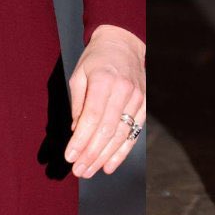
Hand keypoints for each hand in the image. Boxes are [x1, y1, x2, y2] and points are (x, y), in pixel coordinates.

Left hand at [65, 24, 145, 177]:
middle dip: (91, 154)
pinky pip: (133, 133)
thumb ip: (78, 103)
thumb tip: (76, 132)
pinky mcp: (144, 105)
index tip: (70, 156)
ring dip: (104, 157)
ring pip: (120, 135)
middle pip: (106, 130)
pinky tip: (109, 166)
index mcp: (104, 80)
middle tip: (78, 170)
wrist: (123, 43)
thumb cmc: (96, 59)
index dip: (81, 140)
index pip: (92, 117)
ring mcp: (137, 98)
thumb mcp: (79, 74)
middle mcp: (123, 90)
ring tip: (89, 171)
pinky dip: (121, 152)